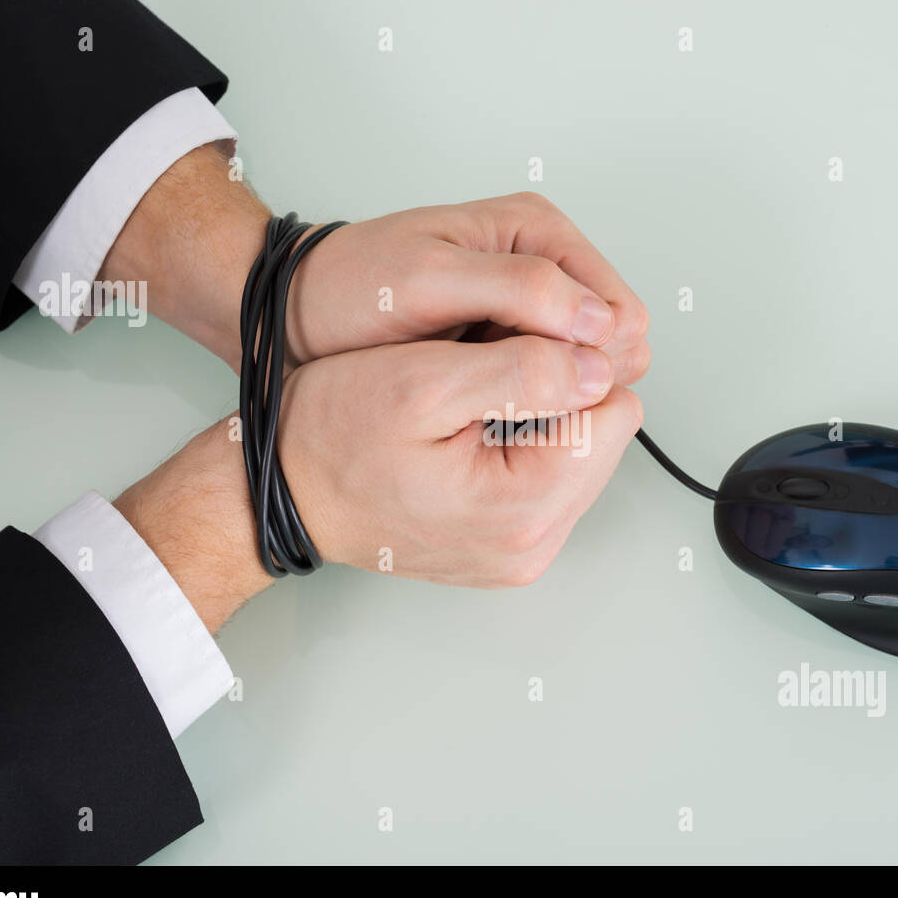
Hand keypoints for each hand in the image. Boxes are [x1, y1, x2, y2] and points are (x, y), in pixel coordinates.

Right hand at [114, 334, 641, 627]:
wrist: (281, 493)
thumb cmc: (331, 438)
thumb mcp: (421, 381)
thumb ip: (522, 371)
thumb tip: (598, 365)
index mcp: (523, 511)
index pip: (615, 411)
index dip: (574, 360)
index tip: (515, 344)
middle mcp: (533, 546)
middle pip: (605, 437)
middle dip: (561, 391)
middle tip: (485, 371)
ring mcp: (521, 553)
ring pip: (580, 456)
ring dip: (543, 416)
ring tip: (472, 400)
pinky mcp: (506, 547)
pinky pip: (548, 480)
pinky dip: (522, 444)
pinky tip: (471, 429)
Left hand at [282, 192, 650, 385]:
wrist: (295, 316)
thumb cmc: (348, 288)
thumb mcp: (427, 281)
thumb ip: (517, 291)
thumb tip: (601, 322)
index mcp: (540, 231)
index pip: (620, 311)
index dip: (593, 361)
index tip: (538, 389)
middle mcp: (545, 265)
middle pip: (612, 344)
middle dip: (573, 378)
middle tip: (503, 398)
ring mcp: (529, 309)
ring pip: (582, 371)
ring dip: (548, 395)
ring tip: (486, 403)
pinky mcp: (506, 345)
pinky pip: (547, 386)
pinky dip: (525, 403)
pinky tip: (483, 409)